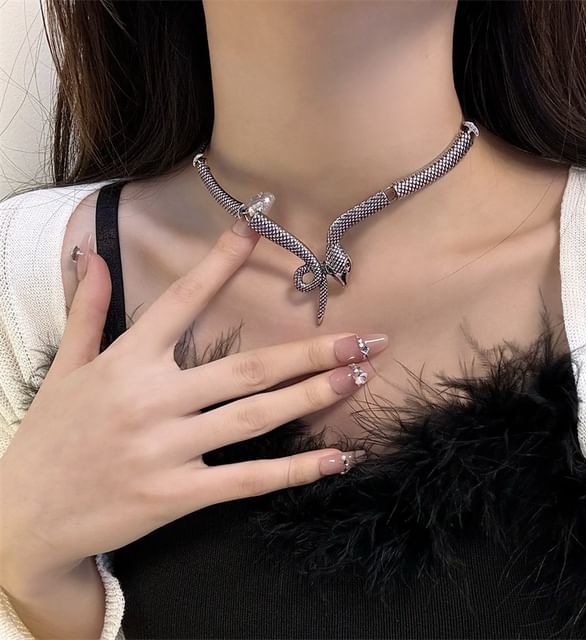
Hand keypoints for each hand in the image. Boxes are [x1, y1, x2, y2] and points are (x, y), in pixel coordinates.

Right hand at [0, 217, 387, 593]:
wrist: (24, 519)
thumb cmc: (48, 439)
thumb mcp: (66, 369)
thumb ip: (87, 312)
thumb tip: (92, 259)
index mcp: (127, 361)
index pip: (183, 300)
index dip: (223, 262)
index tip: (259, 226)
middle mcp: (152, 399)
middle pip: (246, 367)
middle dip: (308, 351)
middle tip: (363, 338)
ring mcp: (166, 449)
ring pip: (254, 416)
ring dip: (312, 395)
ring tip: (358, 377)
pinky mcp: (175, 494)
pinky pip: (246, 479)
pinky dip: (295, 470)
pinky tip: (336, 458)